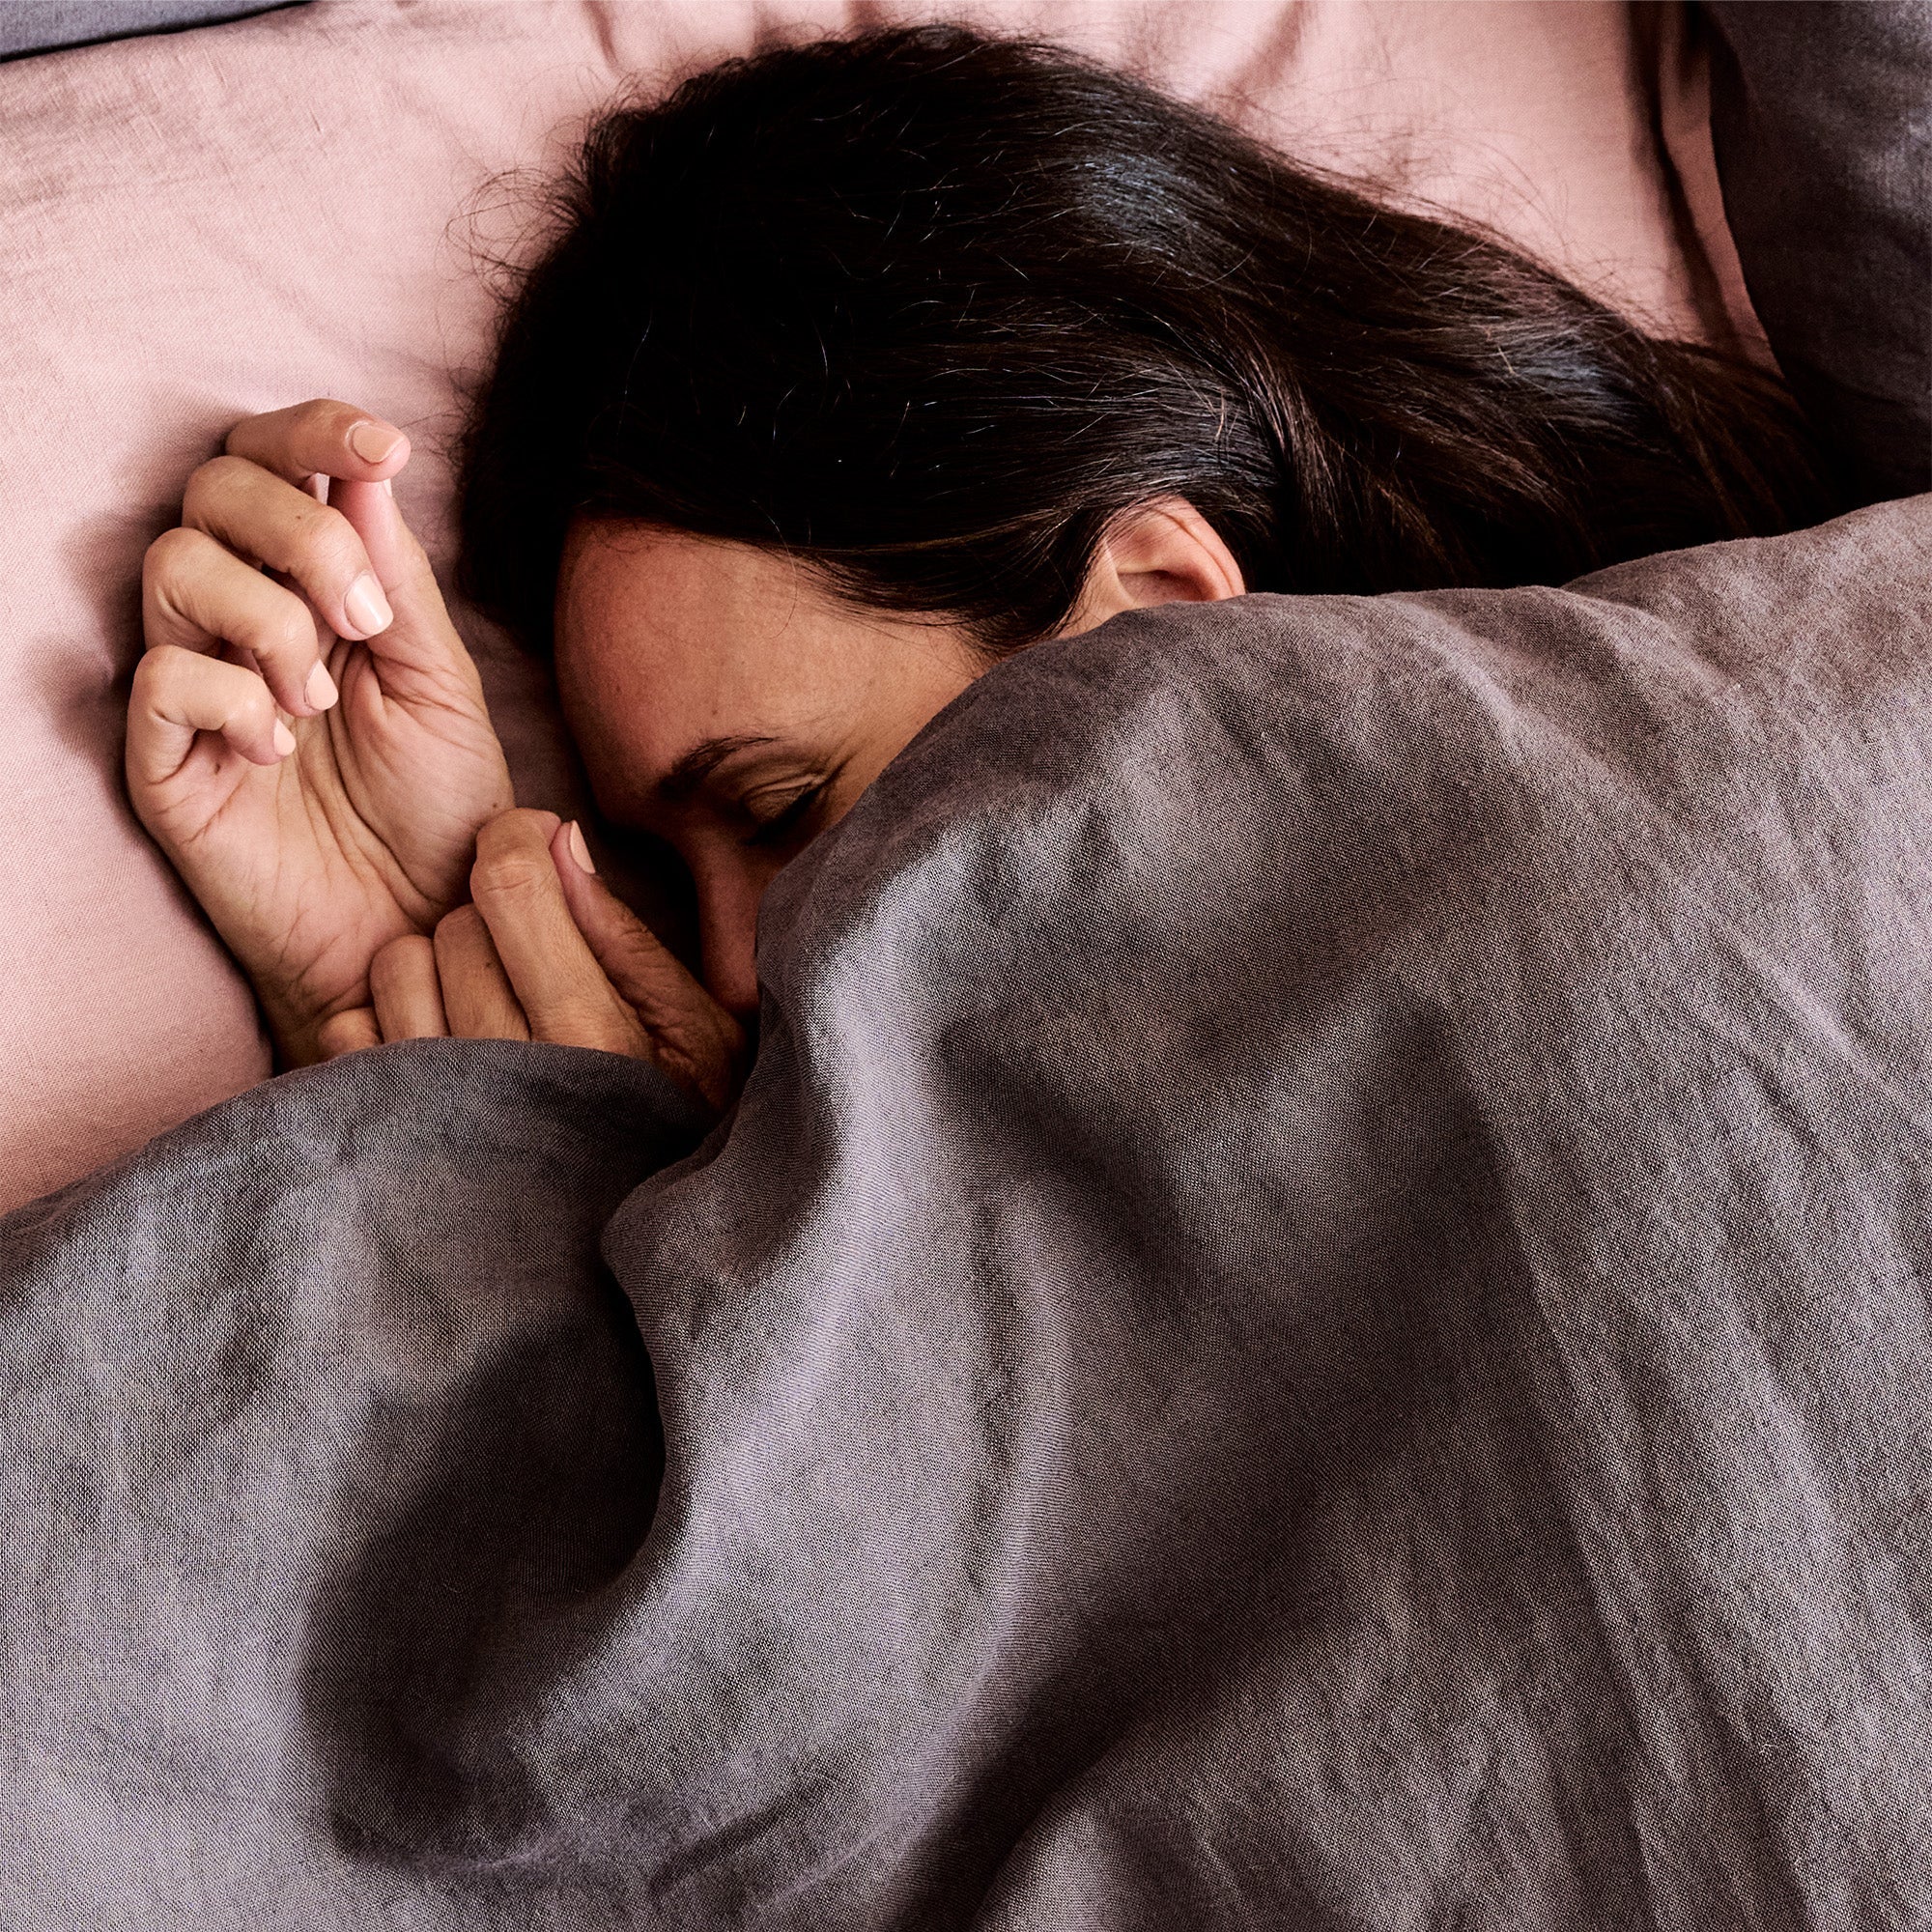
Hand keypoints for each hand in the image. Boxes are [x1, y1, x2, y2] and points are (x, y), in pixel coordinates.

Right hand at [126, 400, 514, 1064]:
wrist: (421, 927)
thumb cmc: (438, 810)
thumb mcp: (443, 684)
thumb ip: (401, 580)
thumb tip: (370, 468)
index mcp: (315, 584)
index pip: (275, 461)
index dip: (314, 431)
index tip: (385, 446)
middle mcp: (245, 615)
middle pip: (214, 488)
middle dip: (300, 531)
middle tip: (365, 620)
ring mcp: (198, 681)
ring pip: (173, 564)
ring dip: (267, 619)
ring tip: (319, 705)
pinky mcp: (163, 755)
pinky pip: (161, 674)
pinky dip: (230, 697)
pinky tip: (276, 749)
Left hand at [323, 809, 747, 1117]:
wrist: (643, 1260)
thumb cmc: (683, 1130)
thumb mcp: (700, 1034)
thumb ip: (628, 939)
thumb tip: (559, 839)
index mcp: (592, 1039)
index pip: (513, 888)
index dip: (516, 844)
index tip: (529, 848)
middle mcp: (506, 1075)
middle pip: (456, 924)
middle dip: (490, 921)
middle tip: (528, 963)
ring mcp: (437, 1114)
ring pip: (398, 967)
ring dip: (435, 969)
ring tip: (481, 1008)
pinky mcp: (390, 1142)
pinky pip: (353, 1033)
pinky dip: (386, 1026)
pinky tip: (437, 1053)